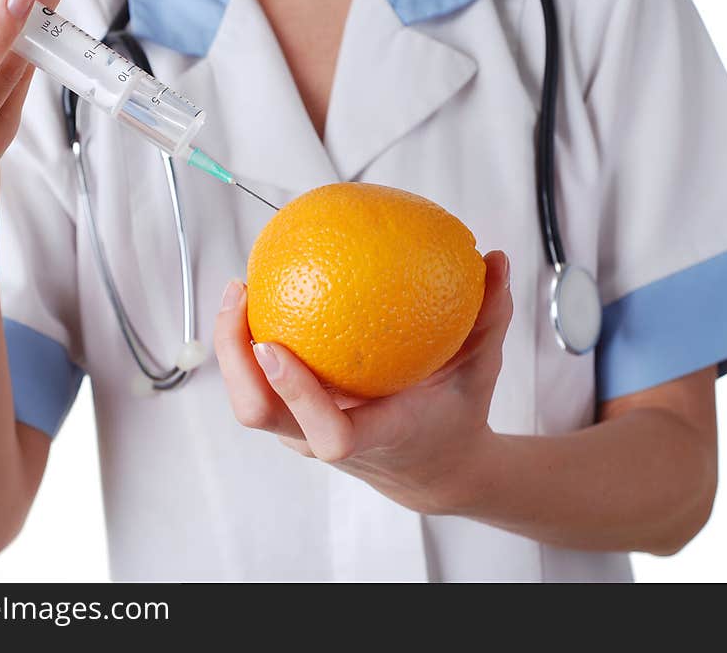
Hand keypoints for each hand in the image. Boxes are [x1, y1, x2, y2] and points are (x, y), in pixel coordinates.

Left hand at [214, 250, 511, 513]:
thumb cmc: (454, 418)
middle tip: (241, 294)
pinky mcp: (294, 422)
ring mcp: (304, 435)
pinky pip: (260, 385)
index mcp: (377, 437)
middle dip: (235, 358)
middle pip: (259, 414)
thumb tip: (495, 258)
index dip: (298, 395)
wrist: (432, 469)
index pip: (330, 433)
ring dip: (231, 348)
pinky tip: (260, 299)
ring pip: (249, 401)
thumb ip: (489, 318)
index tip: (275, 345)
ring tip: (238, 289)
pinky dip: (247, 347)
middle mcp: (327, 442)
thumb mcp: (480, 371)